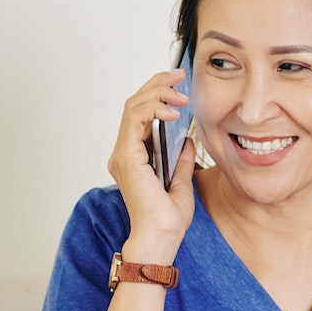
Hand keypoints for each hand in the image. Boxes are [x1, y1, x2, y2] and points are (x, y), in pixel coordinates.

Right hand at [106, 70, 196, 261]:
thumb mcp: (182, 180)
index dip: (159, 92)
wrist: (161, 237)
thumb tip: (187, 138)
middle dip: (158, 84)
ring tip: (180, 92)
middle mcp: (125, 152)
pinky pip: (135, 121)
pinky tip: (172, 110)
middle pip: (135, 103)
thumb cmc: (168, 218)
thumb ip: (180, 157)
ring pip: (133, 107)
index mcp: (135, 155)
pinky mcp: (127, 157)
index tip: (180, 81)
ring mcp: (123, 154)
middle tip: (180, 74)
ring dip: (158, 93)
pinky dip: (153, 109)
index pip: (141, 112)